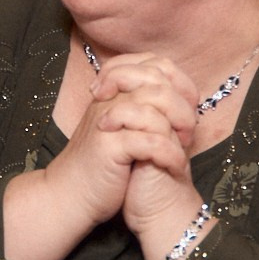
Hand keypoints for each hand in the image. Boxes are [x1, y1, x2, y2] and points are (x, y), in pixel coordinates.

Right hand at [1, 52, 195, 259]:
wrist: (69, 195)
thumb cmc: (101, 165)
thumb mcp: (122, 129)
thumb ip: (144, 108)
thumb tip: (183, 96)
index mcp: (114, 90)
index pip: (154, 64)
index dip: (180, 82)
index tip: (189, 108)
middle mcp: (109, 99)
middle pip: (157, 78)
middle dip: (183, 104)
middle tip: (188, 131)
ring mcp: (107, 120)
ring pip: (155, 103)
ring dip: (180, 124)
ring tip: (184, 145)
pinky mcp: (109, 146)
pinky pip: (150, 140)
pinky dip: (170, 153)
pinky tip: (176, 165)